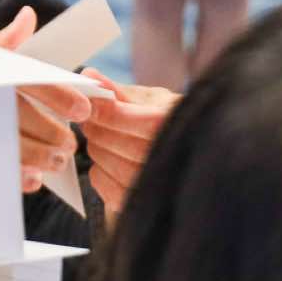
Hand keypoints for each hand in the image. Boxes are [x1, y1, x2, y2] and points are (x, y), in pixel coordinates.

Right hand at [0, 6, 94, 192]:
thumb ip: (2, 42)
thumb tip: (28, 17)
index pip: (27, 78)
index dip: (58, 95)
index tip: (83, 110)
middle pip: (21, 117)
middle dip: (52, 133)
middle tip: (70, 144)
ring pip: (9, 145)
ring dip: (39, 157)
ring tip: (56, 162)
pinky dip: (15, 176)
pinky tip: (33, 178)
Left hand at [80, 69, 175, 220]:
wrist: (194, 153)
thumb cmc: (169, 120)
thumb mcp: (152, 100)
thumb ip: (117, 91)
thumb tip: (87, 76)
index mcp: (181, 125)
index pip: (141, 122)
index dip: (110, 112)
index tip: (90, 103)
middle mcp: (175, 158)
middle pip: (122, 145)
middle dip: (98, 129)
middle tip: (89, 118)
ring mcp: (162, 186)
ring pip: (113, 166)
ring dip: (97, 149)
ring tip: (100, 137)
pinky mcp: (143, 204)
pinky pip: (108, 188)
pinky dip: (99, 172)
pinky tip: (108, 160)